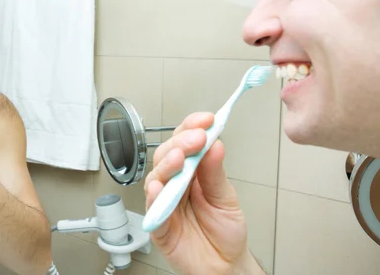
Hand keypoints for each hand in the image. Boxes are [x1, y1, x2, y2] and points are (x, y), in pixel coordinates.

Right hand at [144, 112, 256, 274]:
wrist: (225, 267)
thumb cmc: (225, 233)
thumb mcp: (227, 199)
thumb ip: (216, 173)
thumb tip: (215, 144)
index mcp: (192, 173)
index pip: (186, 143)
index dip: (192, 127)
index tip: (206, 120)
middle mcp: (175, 184)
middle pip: (168, 155)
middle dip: (181, 143)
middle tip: (197, 138)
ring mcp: (165, 202)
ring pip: (156, 176)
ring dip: (167, 164)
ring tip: (179, 158)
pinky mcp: (159, 224)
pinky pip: (152, 208)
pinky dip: (154, 196)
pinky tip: (159, 186)